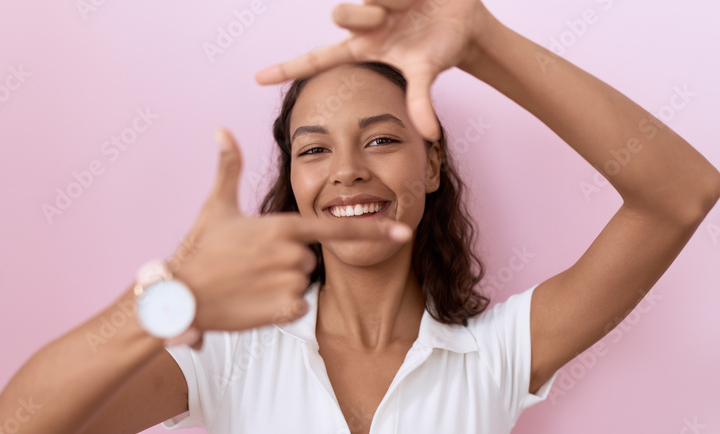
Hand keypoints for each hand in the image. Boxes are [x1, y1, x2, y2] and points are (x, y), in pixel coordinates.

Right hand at [167, 127, 411, 335]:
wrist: (179, 295)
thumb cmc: (198, 248)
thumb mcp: (216, 205)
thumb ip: (228, 167)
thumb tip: (222, 129)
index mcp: (282, 226)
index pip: (336, 227)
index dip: (371, 228)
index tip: (402, 230)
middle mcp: (291, 254)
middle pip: (310, 257)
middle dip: (288, 260)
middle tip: (253, 262)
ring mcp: (288, 283)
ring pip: (302, 281)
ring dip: (282, 282)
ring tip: (249, 280)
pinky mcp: (282, 311)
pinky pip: (297, 306)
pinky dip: (280, 306)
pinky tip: (254, 301)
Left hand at [254, 0, 490, 141]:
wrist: (463, 20)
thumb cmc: (441, 48)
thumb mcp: (426, 72)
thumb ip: (421, 101)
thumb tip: (429, 134)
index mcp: (362, 49)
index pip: (316, 60)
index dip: (287, 69)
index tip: (256, 79)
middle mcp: (361, 25)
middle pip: (340, 14)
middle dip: (363, 15)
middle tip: (389, 19)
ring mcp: (370, 3)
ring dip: (389, 0)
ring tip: (408, 5)